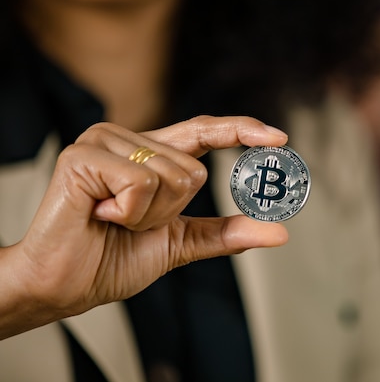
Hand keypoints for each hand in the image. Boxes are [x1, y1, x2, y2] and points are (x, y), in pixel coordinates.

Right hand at [0, 115, 288, 338]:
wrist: (64, 284)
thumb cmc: (112, 260)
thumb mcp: (180, 243)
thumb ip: (226, 233)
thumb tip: (278, 232)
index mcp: (151, 156)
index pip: (204, 132)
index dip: (242, 131)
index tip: (280, 138)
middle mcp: (129, 140)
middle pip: (195, 169)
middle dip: (173, 210)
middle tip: (133, 223)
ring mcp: (104, 141)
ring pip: (173, 175)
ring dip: (150, 215)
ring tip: (113, 219)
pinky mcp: (84, 154)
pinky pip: (142, 184)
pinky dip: (130, 212)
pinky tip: (100, 214)